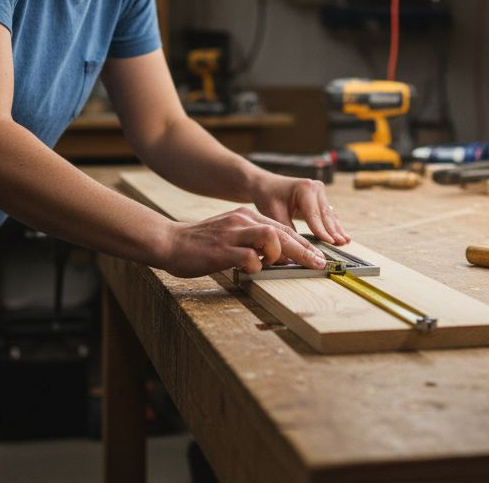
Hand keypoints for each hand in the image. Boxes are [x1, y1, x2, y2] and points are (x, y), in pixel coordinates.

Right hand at [158, 207, 328, 277]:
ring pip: (271, 238)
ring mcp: (232, 234)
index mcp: (246, 217)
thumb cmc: (200, 244)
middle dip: (304, 250)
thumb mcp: (230, 235)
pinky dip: (256, 266)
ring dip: (279, 255)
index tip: (317, 257)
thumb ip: (252, 241)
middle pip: (283, 232)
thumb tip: (276, 257)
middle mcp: (242, 221)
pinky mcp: (222, 250)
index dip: (303, 244)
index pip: (282, 229)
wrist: (169, 241)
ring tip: (274, 265)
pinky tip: (250, 271)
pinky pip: (250, 257)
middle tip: (318, 264)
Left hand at [248, 173, 350, 245]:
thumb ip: (287, 231)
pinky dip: (333, 224)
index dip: (322, 230)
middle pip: (325, 214)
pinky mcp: (320, 197)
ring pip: (330, 214)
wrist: (266, 185)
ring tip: (346, 241)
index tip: (330, 242)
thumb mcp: (274, 214)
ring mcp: (320, 191)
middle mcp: (315, 188)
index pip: (314, 215)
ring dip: (337, 229)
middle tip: (342, 244)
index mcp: (304, 189)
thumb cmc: (268, 197)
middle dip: (334, 231)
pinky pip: (328, 213)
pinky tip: (341, 234)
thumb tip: (297, 249)